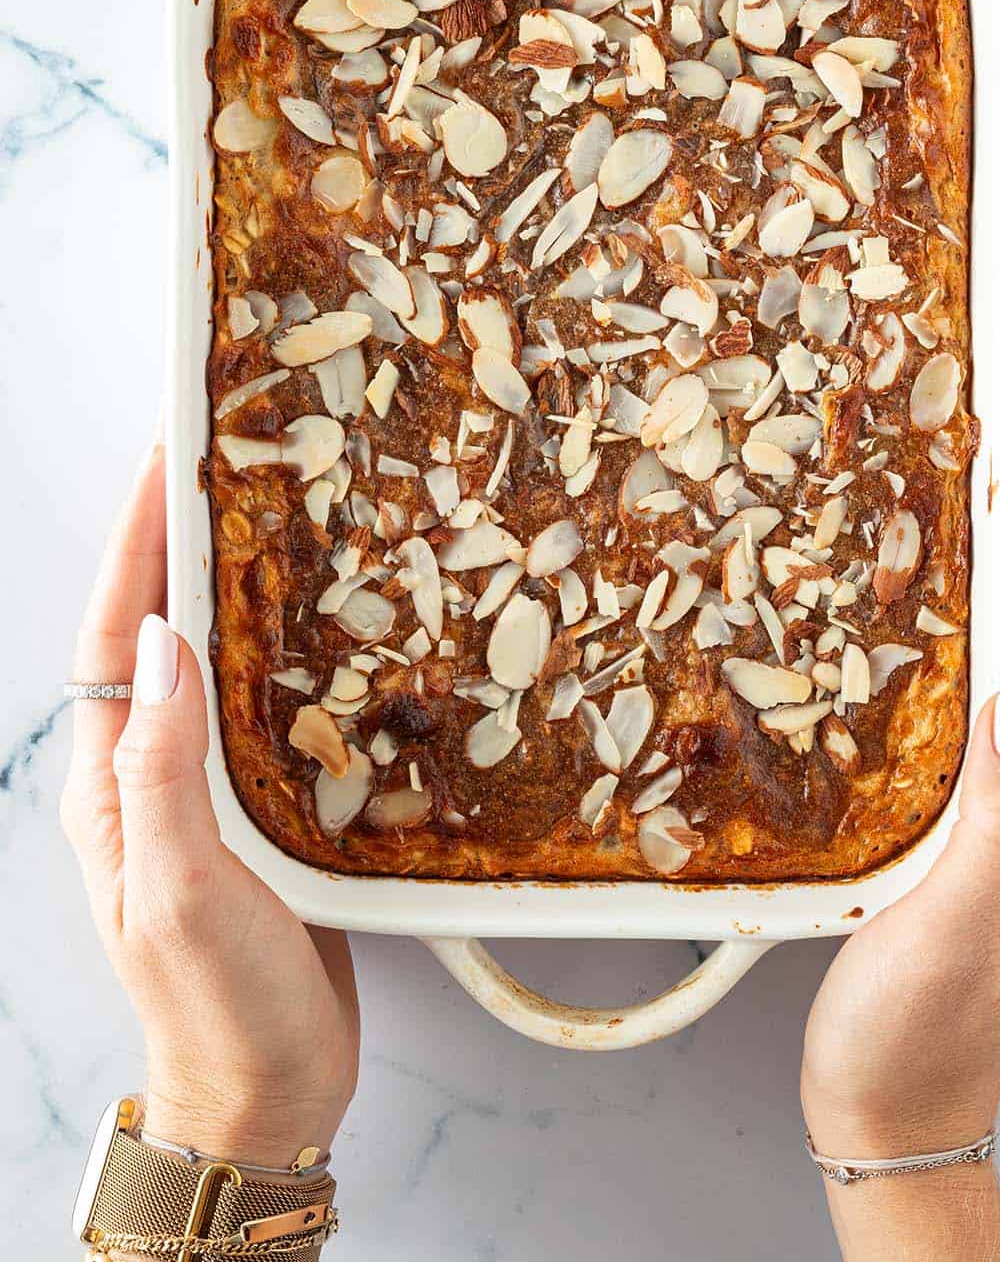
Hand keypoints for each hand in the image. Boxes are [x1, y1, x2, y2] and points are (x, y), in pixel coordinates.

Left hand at [60, 440, 359, 1168]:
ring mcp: (208, 795)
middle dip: (186, 543)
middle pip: (162, 633)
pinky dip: (293, 652)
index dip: (138, 543)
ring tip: (286, 516)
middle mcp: (152, 777)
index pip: (117, 636)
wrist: (270, 1092)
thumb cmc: (218, 1005)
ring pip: (218, 663)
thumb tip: (169, 640)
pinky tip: (333, 626)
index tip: (168, 459)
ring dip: (242, 588)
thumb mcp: (183, 888)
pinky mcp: (266, 815)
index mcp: (114, 785)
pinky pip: (268, 711)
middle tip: (235, 463)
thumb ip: (165, 768)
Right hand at [800, 480, 999, 1245]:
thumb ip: (995, 822)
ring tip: (940, 551)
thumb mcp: (956, 935)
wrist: (891, 1124)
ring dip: (980, 622)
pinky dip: (944, 679)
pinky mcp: (963, 851)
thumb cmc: (915, 1042)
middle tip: (968, 497)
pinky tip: (906, 660)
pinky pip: (965, 739)